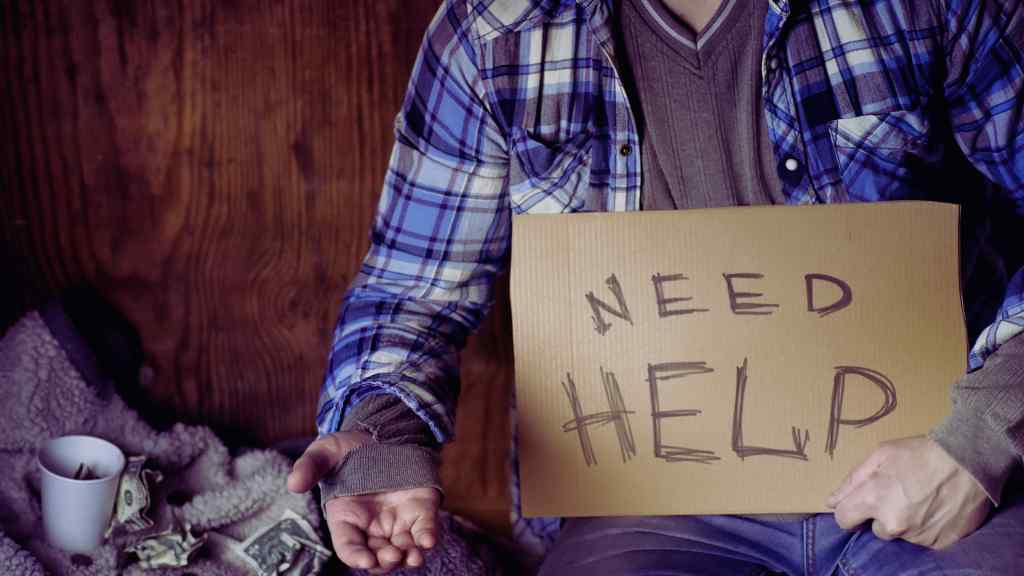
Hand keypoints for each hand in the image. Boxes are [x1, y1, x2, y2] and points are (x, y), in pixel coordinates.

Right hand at [287, 432, 440, 572]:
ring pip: (404, 550)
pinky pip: (425, 528)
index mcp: (346, 520)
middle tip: (393, 556)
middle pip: (378, 557)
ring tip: (414, 557)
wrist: (381, 433)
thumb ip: (310, 466)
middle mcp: (373, 527)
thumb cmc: (348, 448)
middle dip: (385, 562)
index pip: (349, 548)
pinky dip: (427, 537)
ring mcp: (398, 520)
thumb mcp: (325, 452)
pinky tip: (428, 541)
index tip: (365, 561)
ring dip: (409, 558)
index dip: (356, 558)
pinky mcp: (420, 509)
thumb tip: (293, 484)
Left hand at [827, 436, 990, 548]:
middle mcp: (893, 523)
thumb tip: (831, 502)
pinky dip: (927, 527)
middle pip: (876, 529)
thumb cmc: (921, 452)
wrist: (969, 461)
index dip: (850, 511)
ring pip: (901, 534)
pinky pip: (924, 539)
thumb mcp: (880, 455)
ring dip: (906, 521)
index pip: (843, 519)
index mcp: (873, 500)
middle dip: (883, 514)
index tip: (859, 505)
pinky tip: (936, 508)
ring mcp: (917, 536)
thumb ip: (852, 480)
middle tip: (900, 495)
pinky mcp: (939, 543)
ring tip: (921, 499)